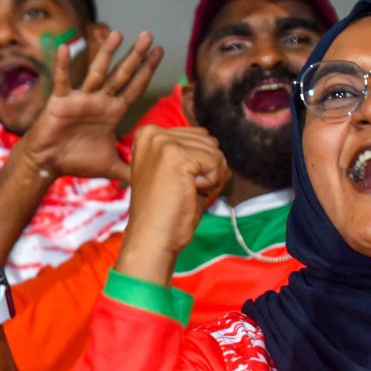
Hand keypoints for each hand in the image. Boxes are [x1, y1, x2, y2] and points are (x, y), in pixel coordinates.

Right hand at [13, 29, 161, 182]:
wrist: (47, 163)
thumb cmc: (75, 161)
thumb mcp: (110, 166)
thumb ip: (131, 170)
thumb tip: (151, 178)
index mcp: (112, 112)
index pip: (134, 87)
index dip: (147, 71)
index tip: (160, 51)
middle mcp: (99, 101)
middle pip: (121, 75)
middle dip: (135, 56)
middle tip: (148, 35)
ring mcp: (80, 99)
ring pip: (97, 72)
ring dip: (107, 53)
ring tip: (118, 34)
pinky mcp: (61, 101)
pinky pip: (64, 80)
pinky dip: (64, 64)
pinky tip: (68, 46)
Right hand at [115, 124, 229, 284]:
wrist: (152, 236)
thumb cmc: (165, 210)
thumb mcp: (177, 173)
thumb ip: (194, 155)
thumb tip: (221, 156)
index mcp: (148, 134)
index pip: (198, 136)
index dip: (197, 164)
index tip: (174, 182)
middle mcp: (152, 133)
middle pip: (208, 141)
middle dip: (205, 169)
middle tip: (180, 189)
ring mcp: (163, 143)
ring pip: (215, 151)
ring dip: (208, 177)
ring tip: (183, 191)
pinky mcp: (176, 155)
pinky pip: (217, 163)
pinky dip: (210, 184)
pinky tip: (188, 193)